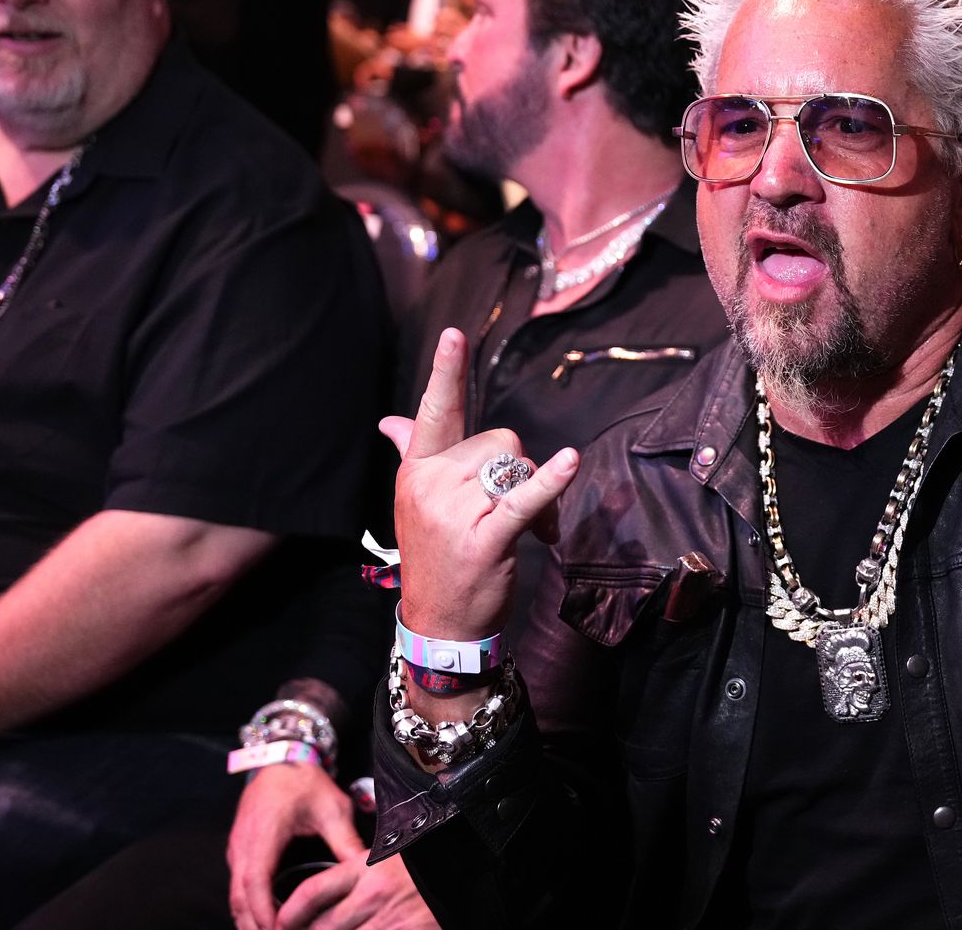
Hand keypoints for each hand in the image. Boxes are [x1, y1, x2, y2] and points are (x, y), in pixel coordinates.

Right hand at [228, 763, 366, 929]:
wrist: (281, 759)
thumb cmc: (304, 782)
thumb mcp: (332, 808)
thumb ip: (346, 839)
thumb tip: (365, 867)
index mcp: (264, 834)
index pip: (255, 882)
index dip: (263, 910)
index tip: (277, 929)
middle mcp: (243, 844)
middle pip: (239, 896)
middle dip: (254, 923)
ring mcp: (237, 849)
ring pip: (234, 894)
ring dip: (248, 919)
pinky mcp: (239, 851)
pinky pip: (237, 886)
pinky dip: (247, 906)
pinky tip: (264, 921)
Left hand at [274, 856, 437, 929]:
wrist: (464, 863)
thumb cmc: (420, 861)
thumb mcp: (383, 855)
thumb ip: (351, 873)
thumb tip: (316, 902)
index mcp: (365, 868)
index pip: (311, 893)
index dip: (287, 915)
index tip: (278, 923)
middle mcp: (373, 895)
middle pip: (321, 928)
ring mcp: (389, 919)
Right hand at [378, 328, 579, 642]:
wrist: (440, 625)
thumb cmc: (437, 558)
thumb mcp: (416, 504)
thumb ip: (412, 455)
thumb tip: (391, 421)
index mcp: (416, 471)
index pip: (433, 413)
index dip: (446, 374)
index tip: (453, 335)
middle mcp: (431, 484)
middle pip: (500, 440)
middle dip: (521, 470)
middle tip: (520, 512)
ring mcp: (456, 511)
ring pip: (518, 466)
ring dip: (540, 493)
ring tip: (531, 529)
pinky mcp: (487, 537)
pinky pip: (524, 498)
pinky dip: (550, 483)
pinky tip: (570, 462)